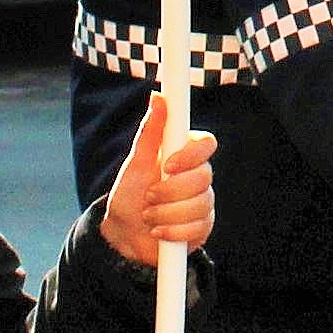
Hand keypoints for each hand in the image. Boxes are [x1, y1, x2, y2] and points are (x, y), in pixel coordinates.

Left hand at [101, 99, 216, 268]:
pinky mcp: (203, 226)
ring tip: (149, 215)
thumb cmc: (129, 194)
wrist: (124, 234)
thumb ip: (150, 132)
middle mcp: (198, 176)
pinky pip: (198, 227)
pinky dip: (173, 231)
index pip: (207, 143)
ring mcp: (203, 202)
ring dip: (167, 213)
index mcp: (184, 155)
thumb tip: (157, 97)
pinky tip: (159, 231)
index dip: (190, 155)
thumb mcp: (135, 163)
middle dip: (170, 191)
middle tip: (148, 196)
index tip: (168, 166)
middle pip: (204, 177)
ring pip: (200, 204)